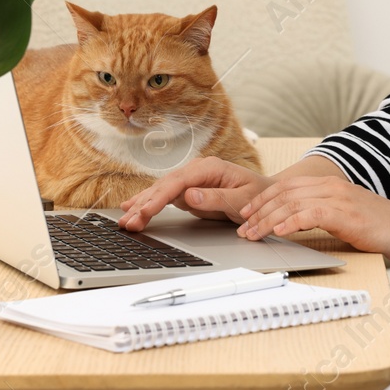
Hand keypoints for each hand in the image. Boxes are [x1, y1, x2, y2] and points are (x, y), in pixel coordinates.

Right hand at [117, 156, 271, 229]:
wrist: (264, 195)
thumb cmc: (257, 195)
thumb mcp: (242, 199)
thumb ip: (216, 198)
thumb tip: (189, 195)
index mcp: (210, 167)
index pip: (179, 181)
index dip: (160, 196)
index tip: (147, 210)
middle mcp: (197, 170)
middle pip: (165, 186)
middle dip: (145, 204)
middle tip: (129, 222)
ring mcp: (190, 179)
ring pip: (160, 191)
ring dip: (142, 206)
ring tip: (125, 220)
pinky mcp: (187, 190)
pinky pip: (164, 198)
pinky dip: (148, 204)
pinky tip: (132, 208)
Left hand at [235, 176, 389, 265]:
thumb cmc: (383, 229)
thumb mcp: (347, 218)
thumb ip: (323, 215)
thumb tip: (294, 225)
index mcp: (331, 186)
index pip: (287, 186)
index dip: (263, 199)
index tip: (247, 214)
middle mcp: (332, 187)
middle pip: (284, 192)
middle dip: (259, 210)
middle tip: (243, 227)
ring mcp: (340, 199)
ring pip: (292, 203)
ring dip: (267, 219)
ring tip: (252, 233)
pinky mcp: (347, 214)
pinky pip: (311, 214)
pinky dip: (291, 222)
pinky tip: (279, 232)